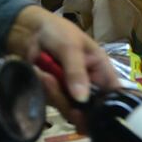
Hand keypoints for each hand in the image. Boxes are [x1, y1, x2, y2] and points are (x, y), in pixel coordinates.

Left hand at [6, 5, 118, 130]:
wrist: (28, 30)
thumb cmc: (57, 32)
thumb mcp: (70, 47)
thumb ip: (76, 72)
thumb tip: (82, 100)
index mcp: (100, 69)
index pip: (113, 93)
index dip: (109, 106)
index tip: (96, 111)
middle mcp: (89, 84)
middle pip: (91, 108)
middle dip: (76, 105)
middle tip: (65, 99)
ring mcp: (71, 91)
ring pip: (70, 109)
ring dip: (57, 95)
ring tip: (46, 75)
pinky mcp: (54, 95)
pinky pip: (54, 103)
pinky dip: (46, 92)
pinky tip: (40, 75)